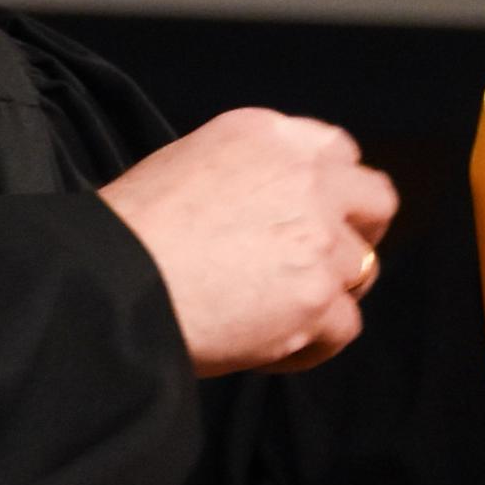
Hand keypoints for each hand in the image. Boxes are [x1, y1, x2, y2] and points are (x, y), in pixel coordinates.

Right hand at [100, 110, 395, 374]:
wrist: (109, 281)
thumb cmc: (125, 233)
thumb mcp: (185, 166)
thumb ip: (247, 176)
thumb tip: (271, 210)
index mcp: (268, 135)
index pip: (335, 151)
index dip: (331, 189)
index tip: (314, 215)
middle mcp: (306, 177)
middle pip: (374, 200)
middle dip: (358, 233)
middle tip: (323, 265)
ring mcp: (319, 238)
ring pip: (361, 269)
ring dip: (327, 294)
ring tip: (273, 315)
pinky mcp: (318, 297)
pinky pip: (344, 327)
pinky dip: (311, 345)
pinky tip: (268, 348)